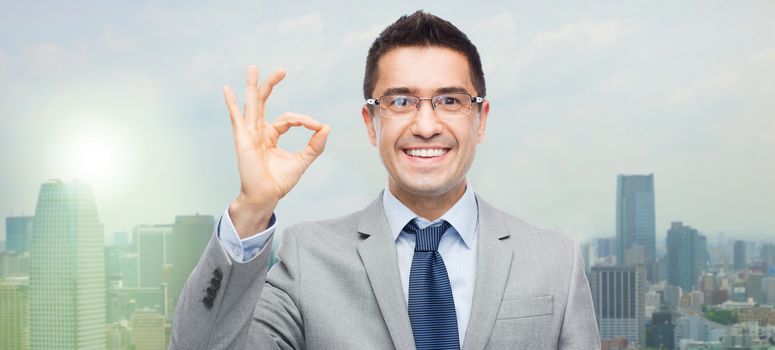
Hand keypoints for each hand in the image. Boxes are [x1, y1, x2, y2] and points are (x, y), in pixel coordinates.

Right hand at [224, 65, 329, 236]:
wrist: (266, 196)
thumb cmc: (279, 182)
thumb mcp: (302, 161)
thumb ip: (314, 145)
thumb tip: (326, 127)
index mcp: (271, 135)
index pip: (289, 119)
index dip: (304, 120)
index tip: (316, 126)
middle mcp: (259, 131)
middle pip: (264, 102)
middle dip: (271, 85)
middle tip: (282, 70)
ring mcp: (250, 134)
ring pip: (252, 105)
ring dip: (253, 86)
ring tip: (253, 68)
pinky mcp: (243, 140)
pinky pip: (237, 119)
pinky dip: (232, 104)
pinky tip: (227, 90)